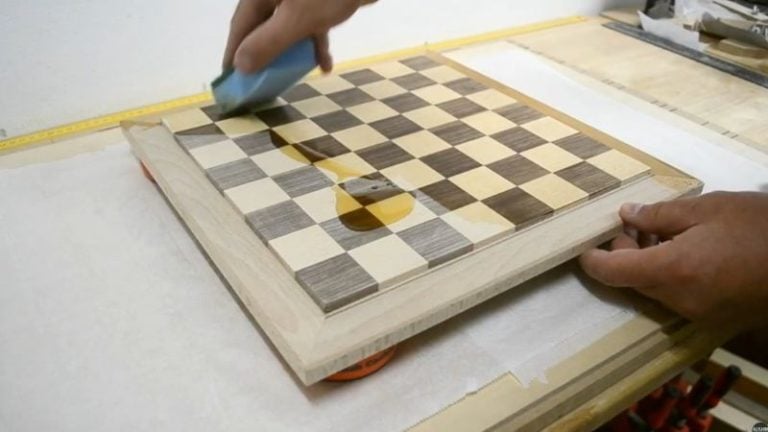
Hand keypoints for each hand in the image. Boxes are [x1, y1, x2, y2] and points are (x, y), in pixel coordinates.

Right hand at [223, 0, 363, 73]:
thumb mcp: (297, 20)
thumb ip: (268, 42)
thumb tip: (240, 66)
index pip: (240, 24)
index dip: (234, 52)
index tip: (229, 79)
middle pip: (262, 27)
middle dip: (263, 55)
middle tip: (258, 82)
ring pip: (287, 28)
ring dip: (291, 53)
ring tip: (289, 77)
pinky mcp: (319, 2)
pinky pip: (311, 25)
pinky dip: (316, 44)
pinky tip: (325, 65)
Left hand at [579, 191, 767, 329]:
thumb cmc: (758, 226)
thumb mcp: (707, 209)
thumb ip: (660, 214)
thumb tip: (627, 215)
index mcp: (673, 271)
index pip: (613, 272)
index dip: (592, 260)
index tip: (582, 247)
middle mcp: (679, 300)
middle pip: (632, 281)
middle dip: (624, 254)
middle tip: (631, 225)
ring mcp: (698, 313)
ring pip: (653, 289)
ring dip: (646, 263)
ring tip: (659, 230)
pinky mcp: (714, 318)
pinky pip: (676, 297)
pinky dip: (668, 275)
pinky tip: (680, 248)